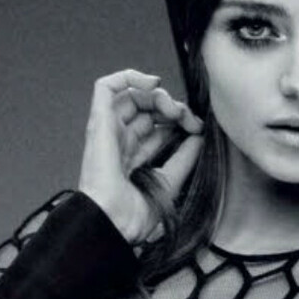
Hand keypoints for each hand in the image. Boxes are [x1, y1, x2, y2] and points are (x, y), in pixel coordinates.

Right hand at [78, 68, 204, 245]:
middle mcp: (118, 142)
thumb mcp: (169, 183)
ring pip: (131, 96)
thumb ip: (184, 159)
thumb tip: (199, 137)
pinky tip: (152, 85)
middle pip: (145, 110)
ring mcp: (107, 130)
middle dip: (170, 107)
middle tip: (188, 118)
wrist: (113, 221)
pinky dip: (129, 77)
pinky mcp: (99, 121)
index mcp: (131, 159)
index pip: (155, 128)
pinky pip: (106, 87)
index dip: (176, 122)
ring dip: (157, 95)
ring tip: (173, 108)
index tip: (196, 128)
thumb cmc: (133, 216)